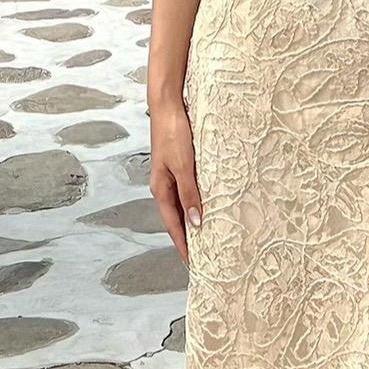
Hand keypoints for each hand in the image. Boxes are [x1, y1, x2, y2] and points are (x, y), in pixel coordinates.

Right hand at [148, 102, 202, 259]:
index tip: (193, 264)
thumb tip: (195, 223)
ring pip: (182, 205)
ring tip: (208, 235)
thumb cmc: (173, 132)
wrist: (168, 105)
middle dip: (188, 237)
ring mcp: (171, 174)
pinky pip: (187, 191)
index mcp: (160, 188)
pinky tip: (206, 205)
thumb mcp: (183, 166)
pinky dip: (195, 202)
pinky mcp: (179, 164)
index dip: (183, 245)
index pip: (173, 225)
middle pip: (176, 218)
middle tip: (204, 255)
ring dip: (193, 220)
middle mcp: (164, 184)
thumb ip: (189, 194)